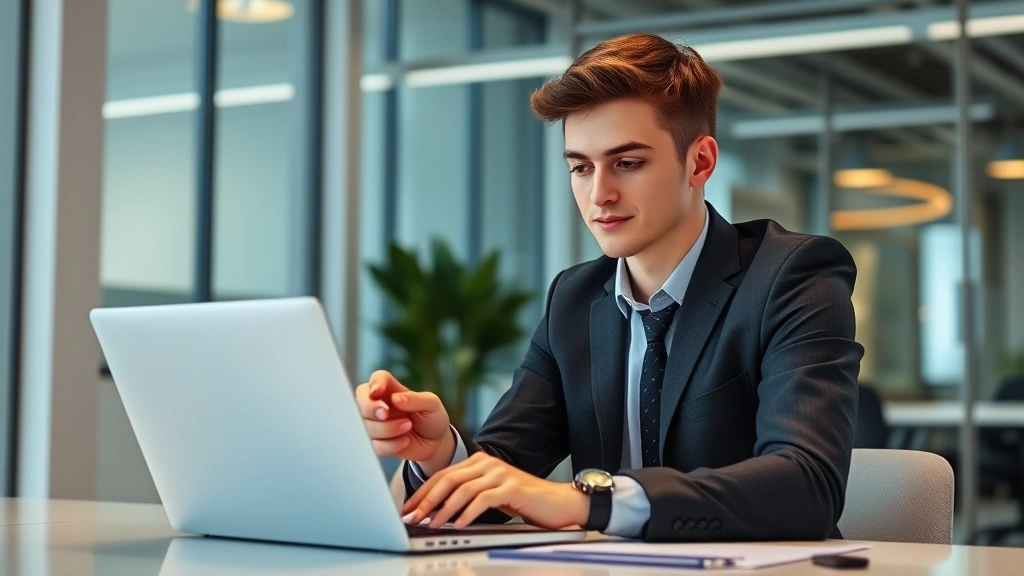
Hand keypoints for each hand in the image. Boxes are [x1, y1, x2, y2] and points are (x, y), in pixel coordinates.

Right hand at [355, 370, 453, 471]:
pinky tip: (405, 442)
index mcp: (392, 390)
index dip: (375, 383)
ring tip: (407, 427)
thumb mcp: (432, 404)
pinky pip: (375, 445)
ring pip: (367, 426)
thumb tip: (396, 398)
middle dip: (370, 408)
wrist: (436, 443)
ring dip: (387, 429)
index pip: (377, 378)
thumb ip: (416, 399)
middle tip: (386, 414)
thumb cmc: (432, 418)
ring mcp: (377, 424)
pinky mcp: (378, 443)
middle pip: (361, 400)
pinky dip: (391, 445)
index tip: (378, 391)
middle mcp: (380, 404)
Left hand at [402, 452, 589, 529]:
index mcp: (479, 461)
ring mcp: (499, 473)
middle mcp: (487, 463)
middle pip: (448, 479)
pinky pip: (482, 499)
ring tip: (432, 524)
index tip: (407, 508)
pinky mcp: (511, 486)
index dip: (422, 492)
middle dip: (426, 500)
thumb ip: (467, 497)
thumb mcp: (490, 496)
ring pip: (462, 489)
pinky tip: (459, 525)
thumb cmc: (523, 501)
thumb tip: (436, 512)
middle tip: (412, 517)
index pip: (442, 475)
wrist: (557, 502)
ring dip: (444, 509)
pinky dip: (467, 513)